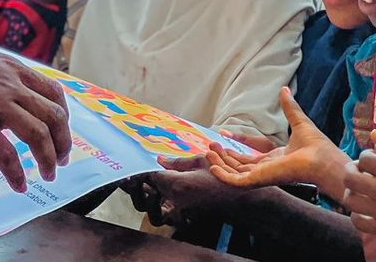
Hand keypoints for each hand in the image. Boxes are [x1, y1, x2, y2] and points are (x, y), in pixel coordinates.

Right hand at [0, 39, 70, 192]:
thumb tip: (8, 98)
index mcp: (10, 67)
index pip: (53, 91)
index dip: (63, 116)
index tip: (61, 132)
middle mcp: (9, 83)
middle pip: (53, 115)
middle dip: (63, 142)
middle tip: (62, 160)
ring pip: (38, 135)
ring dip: (48, 159)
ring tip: (48, 175)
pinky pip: (6, 155)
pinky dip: (17, 174)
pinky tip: (19, 185)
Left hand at [124, 162, 242, 228]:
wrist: (240, 197)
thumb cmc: (222, 175)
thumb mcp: (199, 161)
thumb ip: (176, 162)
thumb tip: (158, 160)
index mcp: (177, 184)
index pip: (150, 176)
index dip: (141, 170)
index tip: (135, 164)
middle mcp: (176, 200)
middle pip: (149, 193)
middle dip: (139, 184)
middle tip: (134, 175)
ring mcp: (181, 210)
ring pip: (155, 207)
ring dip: (148, 196)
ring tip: (144, 184)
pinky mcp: (187, 215)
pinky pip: (167, 212)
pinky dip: (160, 204)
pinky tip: (160, 192)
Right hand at [207, 87, 348, 202]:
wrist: (324, 160)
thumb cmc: (317, 146)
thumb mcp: (299, 122)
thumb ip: (290, 108)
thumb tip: (285, 89)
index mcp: (276, 159)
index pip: (252, 157)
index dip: (237, 148)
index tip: (225, 135)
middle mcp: (268, 169)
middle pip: (240, 166)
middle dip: (224, 158)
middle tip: (210, 146)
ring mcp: (262, 176)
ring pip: (235, 173)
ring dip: (220, 164)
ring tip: (208, 152)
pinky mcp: (260, 180)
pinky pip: (236, 181)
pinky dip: (223, 176)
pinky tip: (213, 166)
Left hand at [342, 131, 375, 244]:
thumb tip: (373, 133)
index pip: (364, 159)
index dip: (365, 156)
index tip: (372, 159)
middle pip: (351, 178)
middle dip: (351, 170)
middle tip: (360, 170)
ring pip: (350, 200)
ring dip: (351, 191)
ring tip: (361, 188)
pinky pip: (359, 223)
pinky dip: (356, 215)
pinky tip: (366, 208)